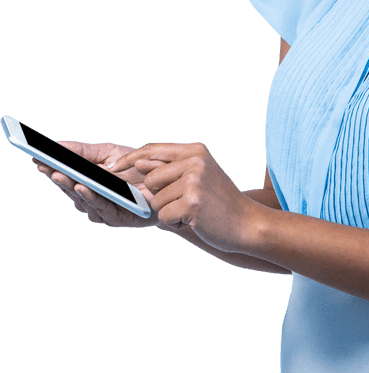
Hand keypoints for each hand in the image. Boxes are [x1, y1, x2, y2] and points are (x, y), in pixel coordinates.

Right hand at [32, 141, 164, 227]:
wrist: (166, 184)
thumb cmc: (137, 168)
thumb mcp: (109, 153)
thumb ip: (83, 151)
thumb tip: (57, 145)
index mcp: (86, 181)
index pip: (63, 175)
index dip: (49, 168)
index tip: (35, 158)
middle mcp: (90, 197)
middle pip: (68, 188)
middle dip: (55, 176)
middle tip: (44, 166)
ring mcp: (101, 209)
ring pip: (81, 200)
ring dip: (70, 187)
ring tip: (60, 175)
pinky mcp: (116, 219)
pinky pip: (100, 209)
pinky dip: (90, 198)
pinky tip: (82, 187)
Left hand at [109, 142, 259, 250]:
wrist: (247, 223)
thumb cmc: (220, 202)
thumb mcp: (198, 176)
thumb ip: (168, 168)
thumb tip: (137, 163)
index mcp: (195, 151)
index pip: (152, 149)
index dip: (131, 159)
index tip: (115, 168)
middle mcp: (194, 161)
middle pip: (150, 179)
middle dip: (159, 196)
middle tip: (185, 202)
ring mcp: (193, 181)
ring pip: (155, 200)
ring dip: (169, 211)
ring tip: (192, 211)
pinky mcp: (191, 202)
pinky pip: (164, 216)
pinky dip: (175, 223)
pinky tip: (194, 220)